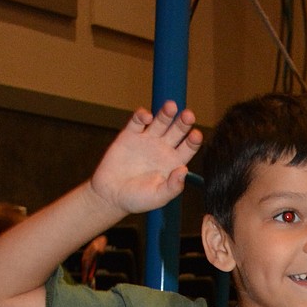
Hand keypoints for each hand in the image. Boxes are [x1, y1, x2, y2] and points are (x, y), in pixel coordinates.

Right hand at [89, 101, 203, 216]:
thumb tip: (184, 170)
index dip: (193, 140)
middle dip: (183, 122)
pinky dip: (142, 115)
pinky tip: (146, 117)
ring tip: (171, 106)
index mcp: (173, 163)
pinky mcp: (130, 135)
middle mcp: (162, 149)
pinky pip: (137, 121)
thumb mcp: (158, 197)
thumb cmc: (136, 199)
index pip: (188, 148)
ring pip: (160, 122)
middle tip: (188, 115)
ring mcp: (147, 140)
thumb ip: (172, 187)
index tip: (196, 135)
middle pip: (177, 131)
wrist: (110, 196)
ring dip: (166, 113)